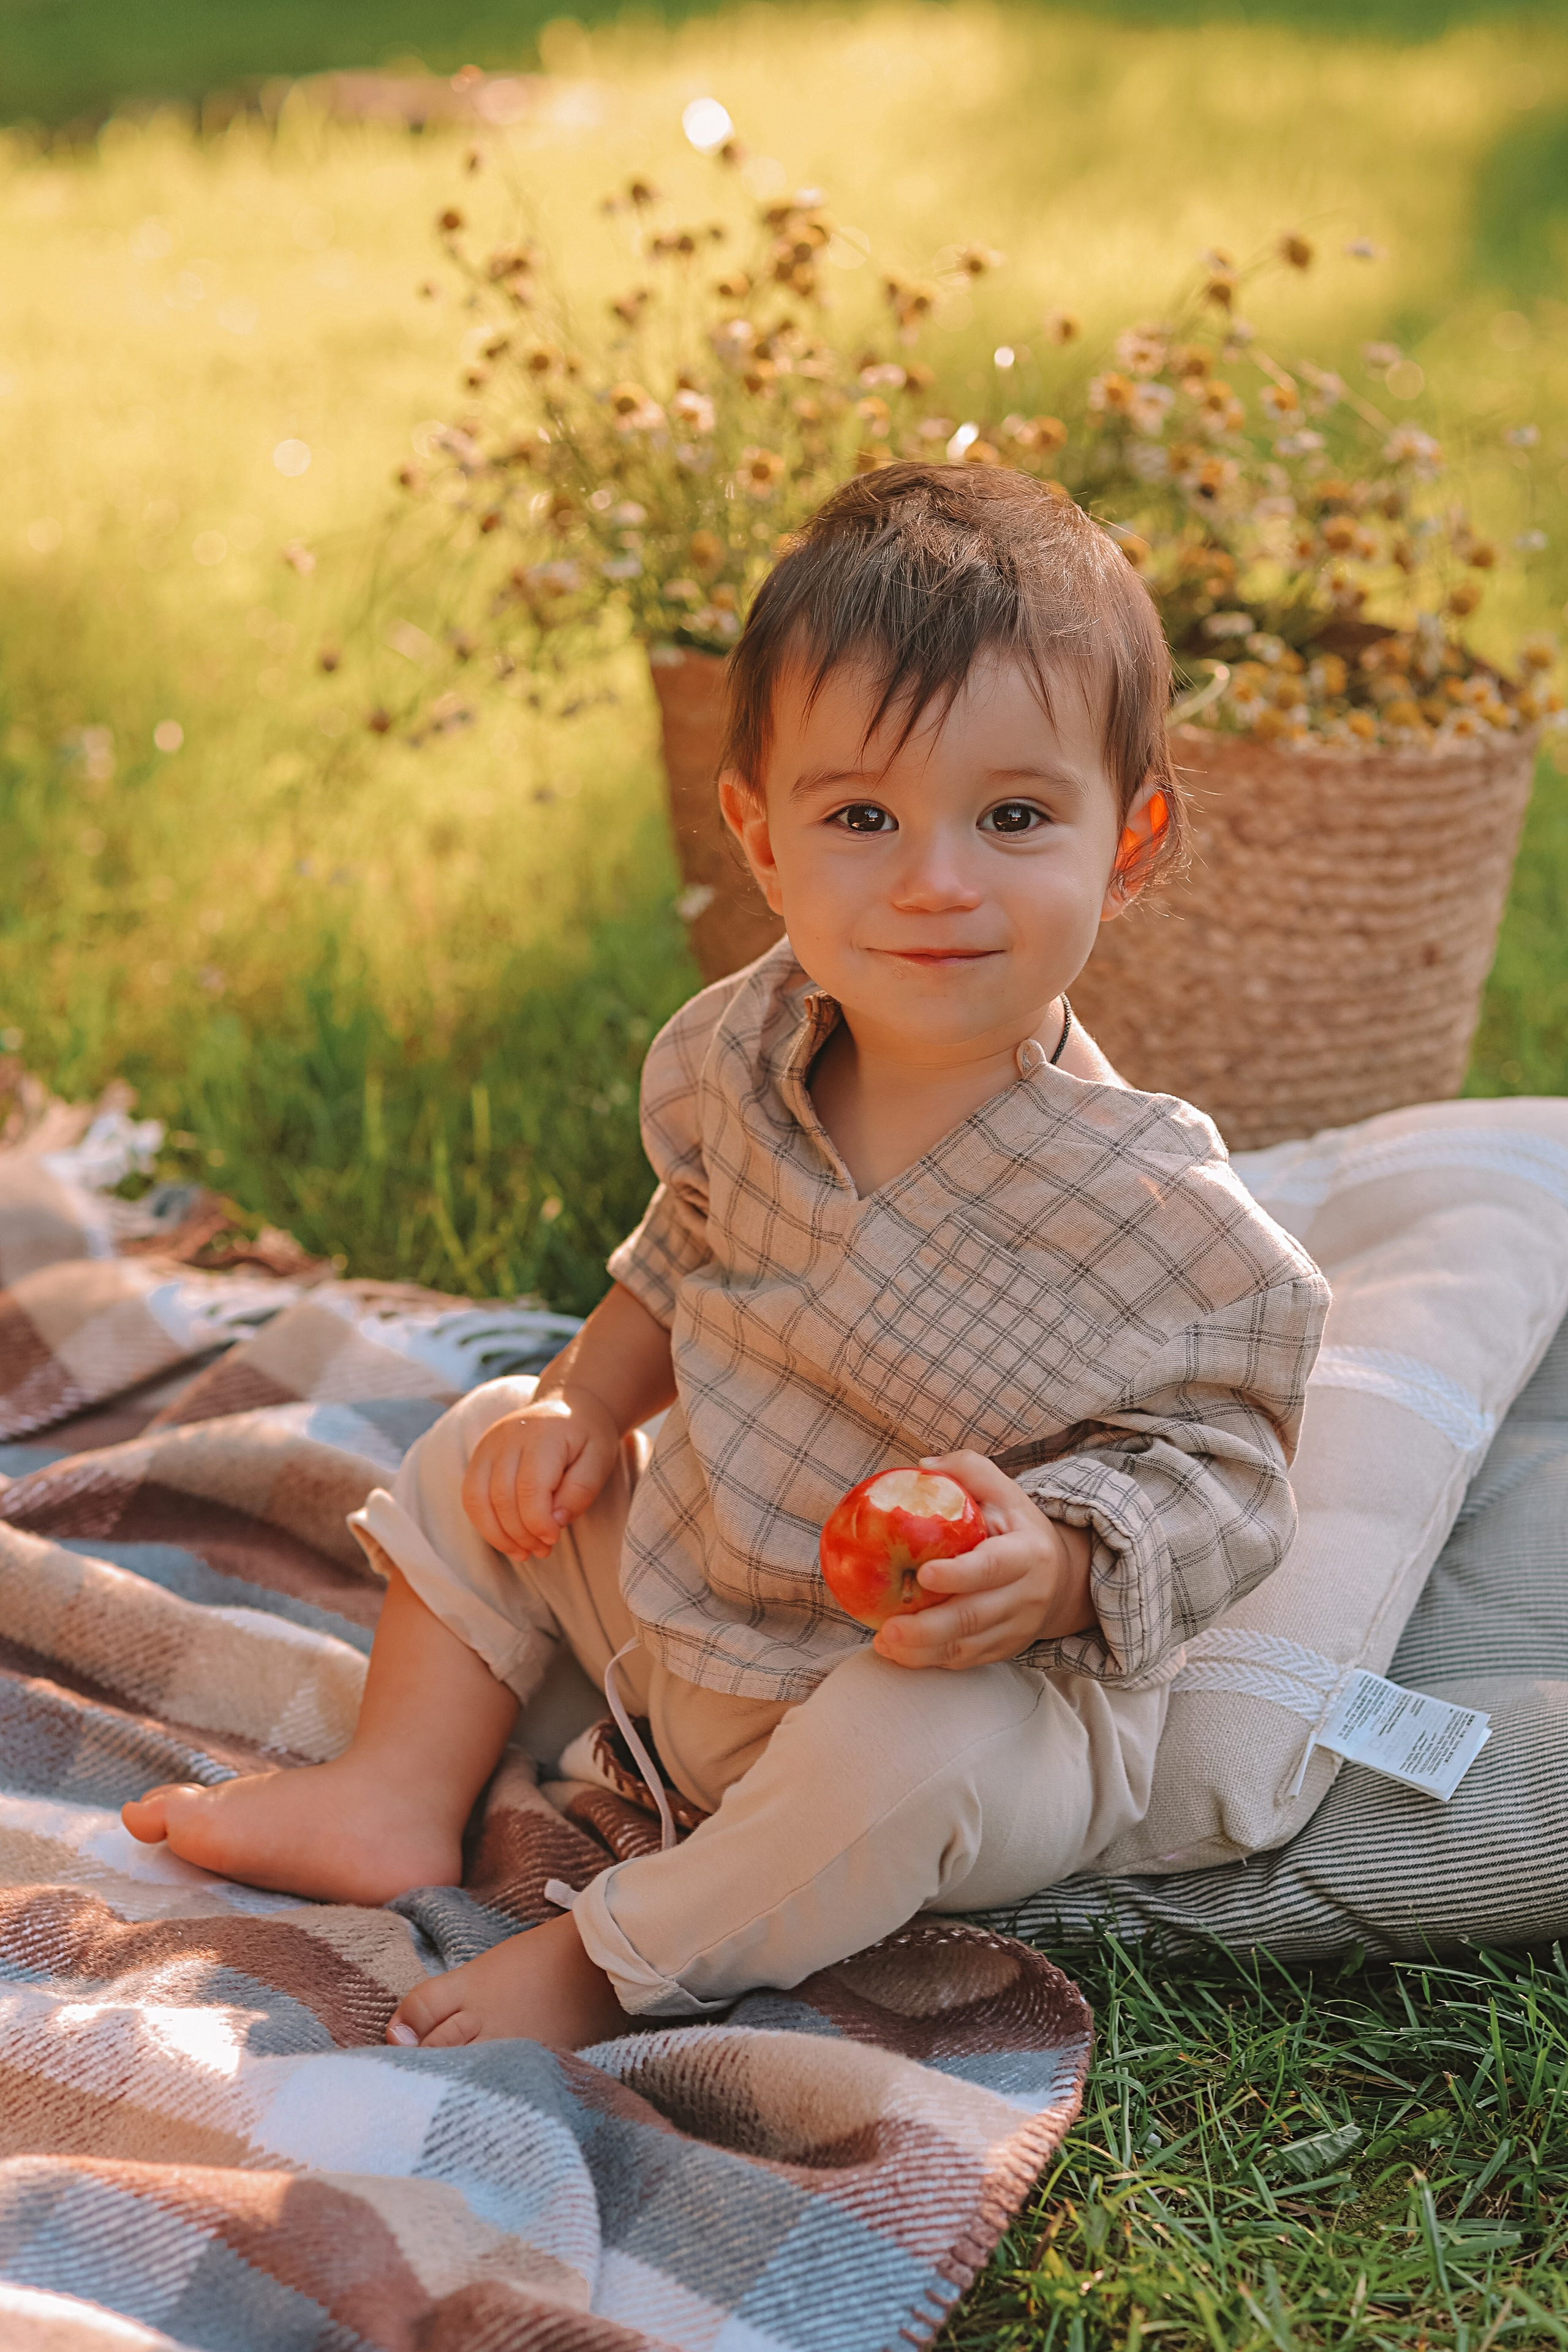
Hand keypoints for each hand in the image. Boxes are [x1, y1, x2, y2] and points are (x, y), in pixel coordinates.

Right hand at [461, 1386, 622, 1559]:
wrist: (571, 1405)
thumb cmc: (589, 1436)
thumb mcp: (600, 1460)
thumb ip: (580, 1491)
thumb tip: (555, 1521)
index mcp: (543, 1434)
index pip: (529, 1488)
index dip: (538, 1523)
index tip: (554, 1538)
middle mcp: (508, 1436)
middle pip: (501, 1497)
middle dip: (521, 1533)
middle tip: (544, 1549)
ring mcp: (488, 1444)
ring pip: (477, 1499)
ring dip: (498, 1535)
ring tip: (524, 1551)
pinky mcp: (479, 1455)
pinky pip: (470, 1496)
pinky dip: (485, 1524)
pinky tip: (507, 1539)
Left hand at [872, 1450, 1096, 1671]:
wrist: (1062, 1577)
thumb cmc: (1017, 1527)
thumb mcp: (1003, 1490)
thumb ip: (968, 1470)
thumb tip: (922, 1468)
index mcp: (1028, 1553)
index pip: (993, 1567)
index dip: (960, 1574)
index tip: (924, 1574)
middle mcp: (1026, 1596)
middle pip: (975, 1617)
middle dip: (929, 1628)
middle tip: (889, 1628)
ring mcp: (1016, 1628)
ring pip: (968, 1647)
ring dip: (923, 1650)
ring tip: (885, 1643)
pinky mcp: (1004, 1649)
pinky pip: (966, 1660)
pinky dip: (932, 1660)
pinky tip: (900, 1653)